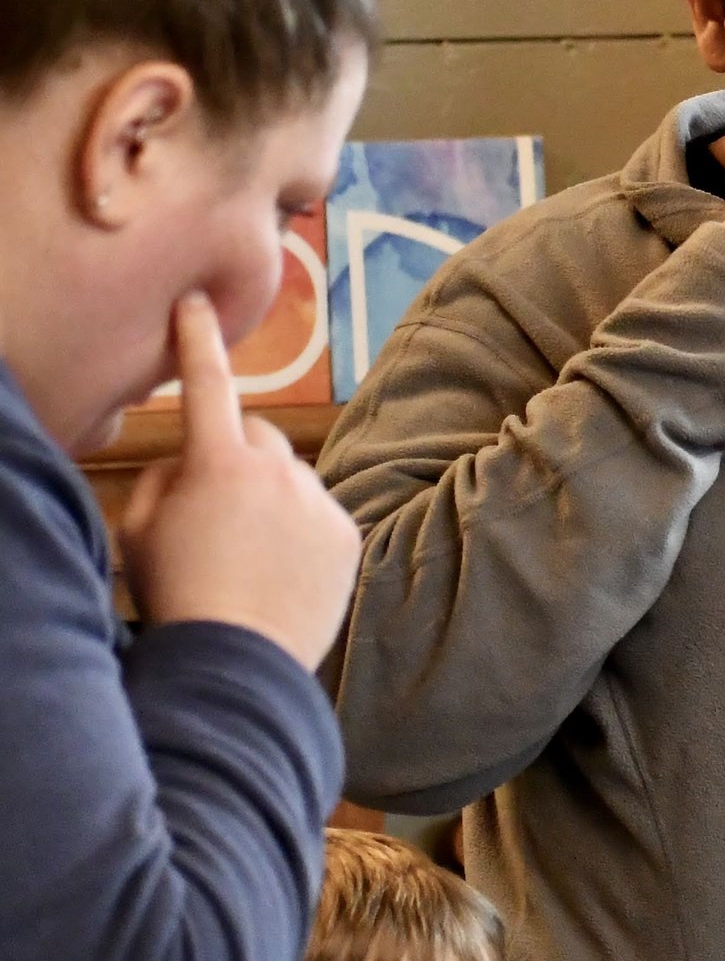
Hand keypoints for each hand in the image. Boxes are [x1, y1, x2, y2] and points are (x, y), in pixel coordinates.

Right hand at [118, 295, 360, 670]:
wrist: (240, 657)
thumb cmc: (179, 593)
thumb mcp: (140, 531)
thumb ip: (164, 478)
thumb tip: (192, 460)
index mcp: (216, 462)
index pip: (205, 384)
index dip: (197, 341)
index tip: (197, 303)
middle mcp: (275, 471)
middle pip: (256, 436)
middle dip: (237, 455)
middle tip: (217, 506)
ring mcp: (317, 502)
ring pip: (290, 478)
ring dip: (271, 496)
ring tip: (250, 554)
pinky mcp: (348, 534)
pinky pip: (320, 513)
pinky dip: (301, 529)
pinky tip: (281, 570)